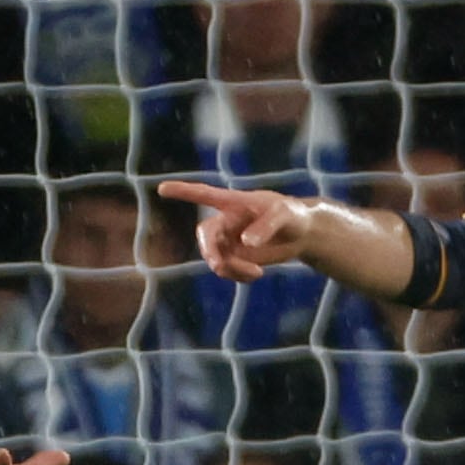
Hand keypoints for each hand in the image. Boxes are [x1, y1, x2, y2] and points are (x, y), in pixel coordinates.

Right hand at [158, 179, 314, 279]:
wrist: (302, 234)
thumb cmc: (293, 215)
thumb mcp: (285, 215)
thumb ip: (266, 226)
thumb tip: (245, 242)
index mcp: (234, 202)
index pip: (204, 194)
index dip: (183, 192)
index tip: (162, 189)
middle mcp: (226, 221)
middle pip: (205, 235)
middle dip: (209, 250)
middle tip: (217, 264)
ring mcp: (229, 241)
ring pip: (215, 257)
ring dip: (230, 269)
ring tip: (256, 272)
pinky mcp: (236, 258)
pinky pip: (226, 270)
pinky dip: (238, 276)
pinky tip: (257, 275)